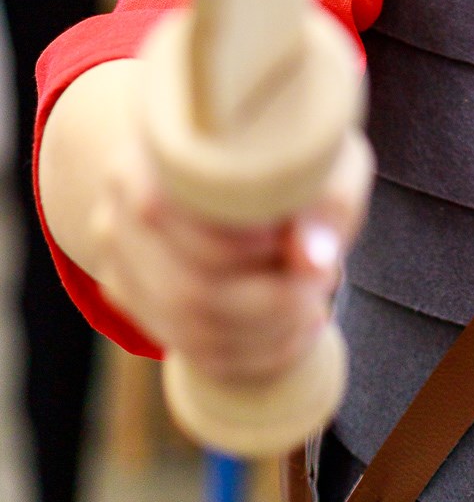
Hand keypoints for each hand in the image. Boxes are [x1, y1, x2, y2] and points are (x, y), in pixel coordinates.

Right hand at [90, 120, 372, 384]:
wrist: (243, 163)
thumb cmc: (290, 155)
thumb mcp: (322, 159)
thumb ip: (325, 202)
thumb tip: (312, 261)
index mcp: (157, 145)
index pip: (173, 210)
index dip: (236, 243)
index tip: (289, 240)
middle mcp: (121, 201)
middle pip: (185, 286)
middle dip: (267, 302)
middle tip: (320, 285)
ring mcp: (119, 256)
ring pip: (185, 327)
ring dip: (264, 334)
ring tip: (313, 308)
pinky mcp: (133, 297)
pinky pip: (189, 348)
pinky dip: (251, 355)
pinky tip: (294, 333)